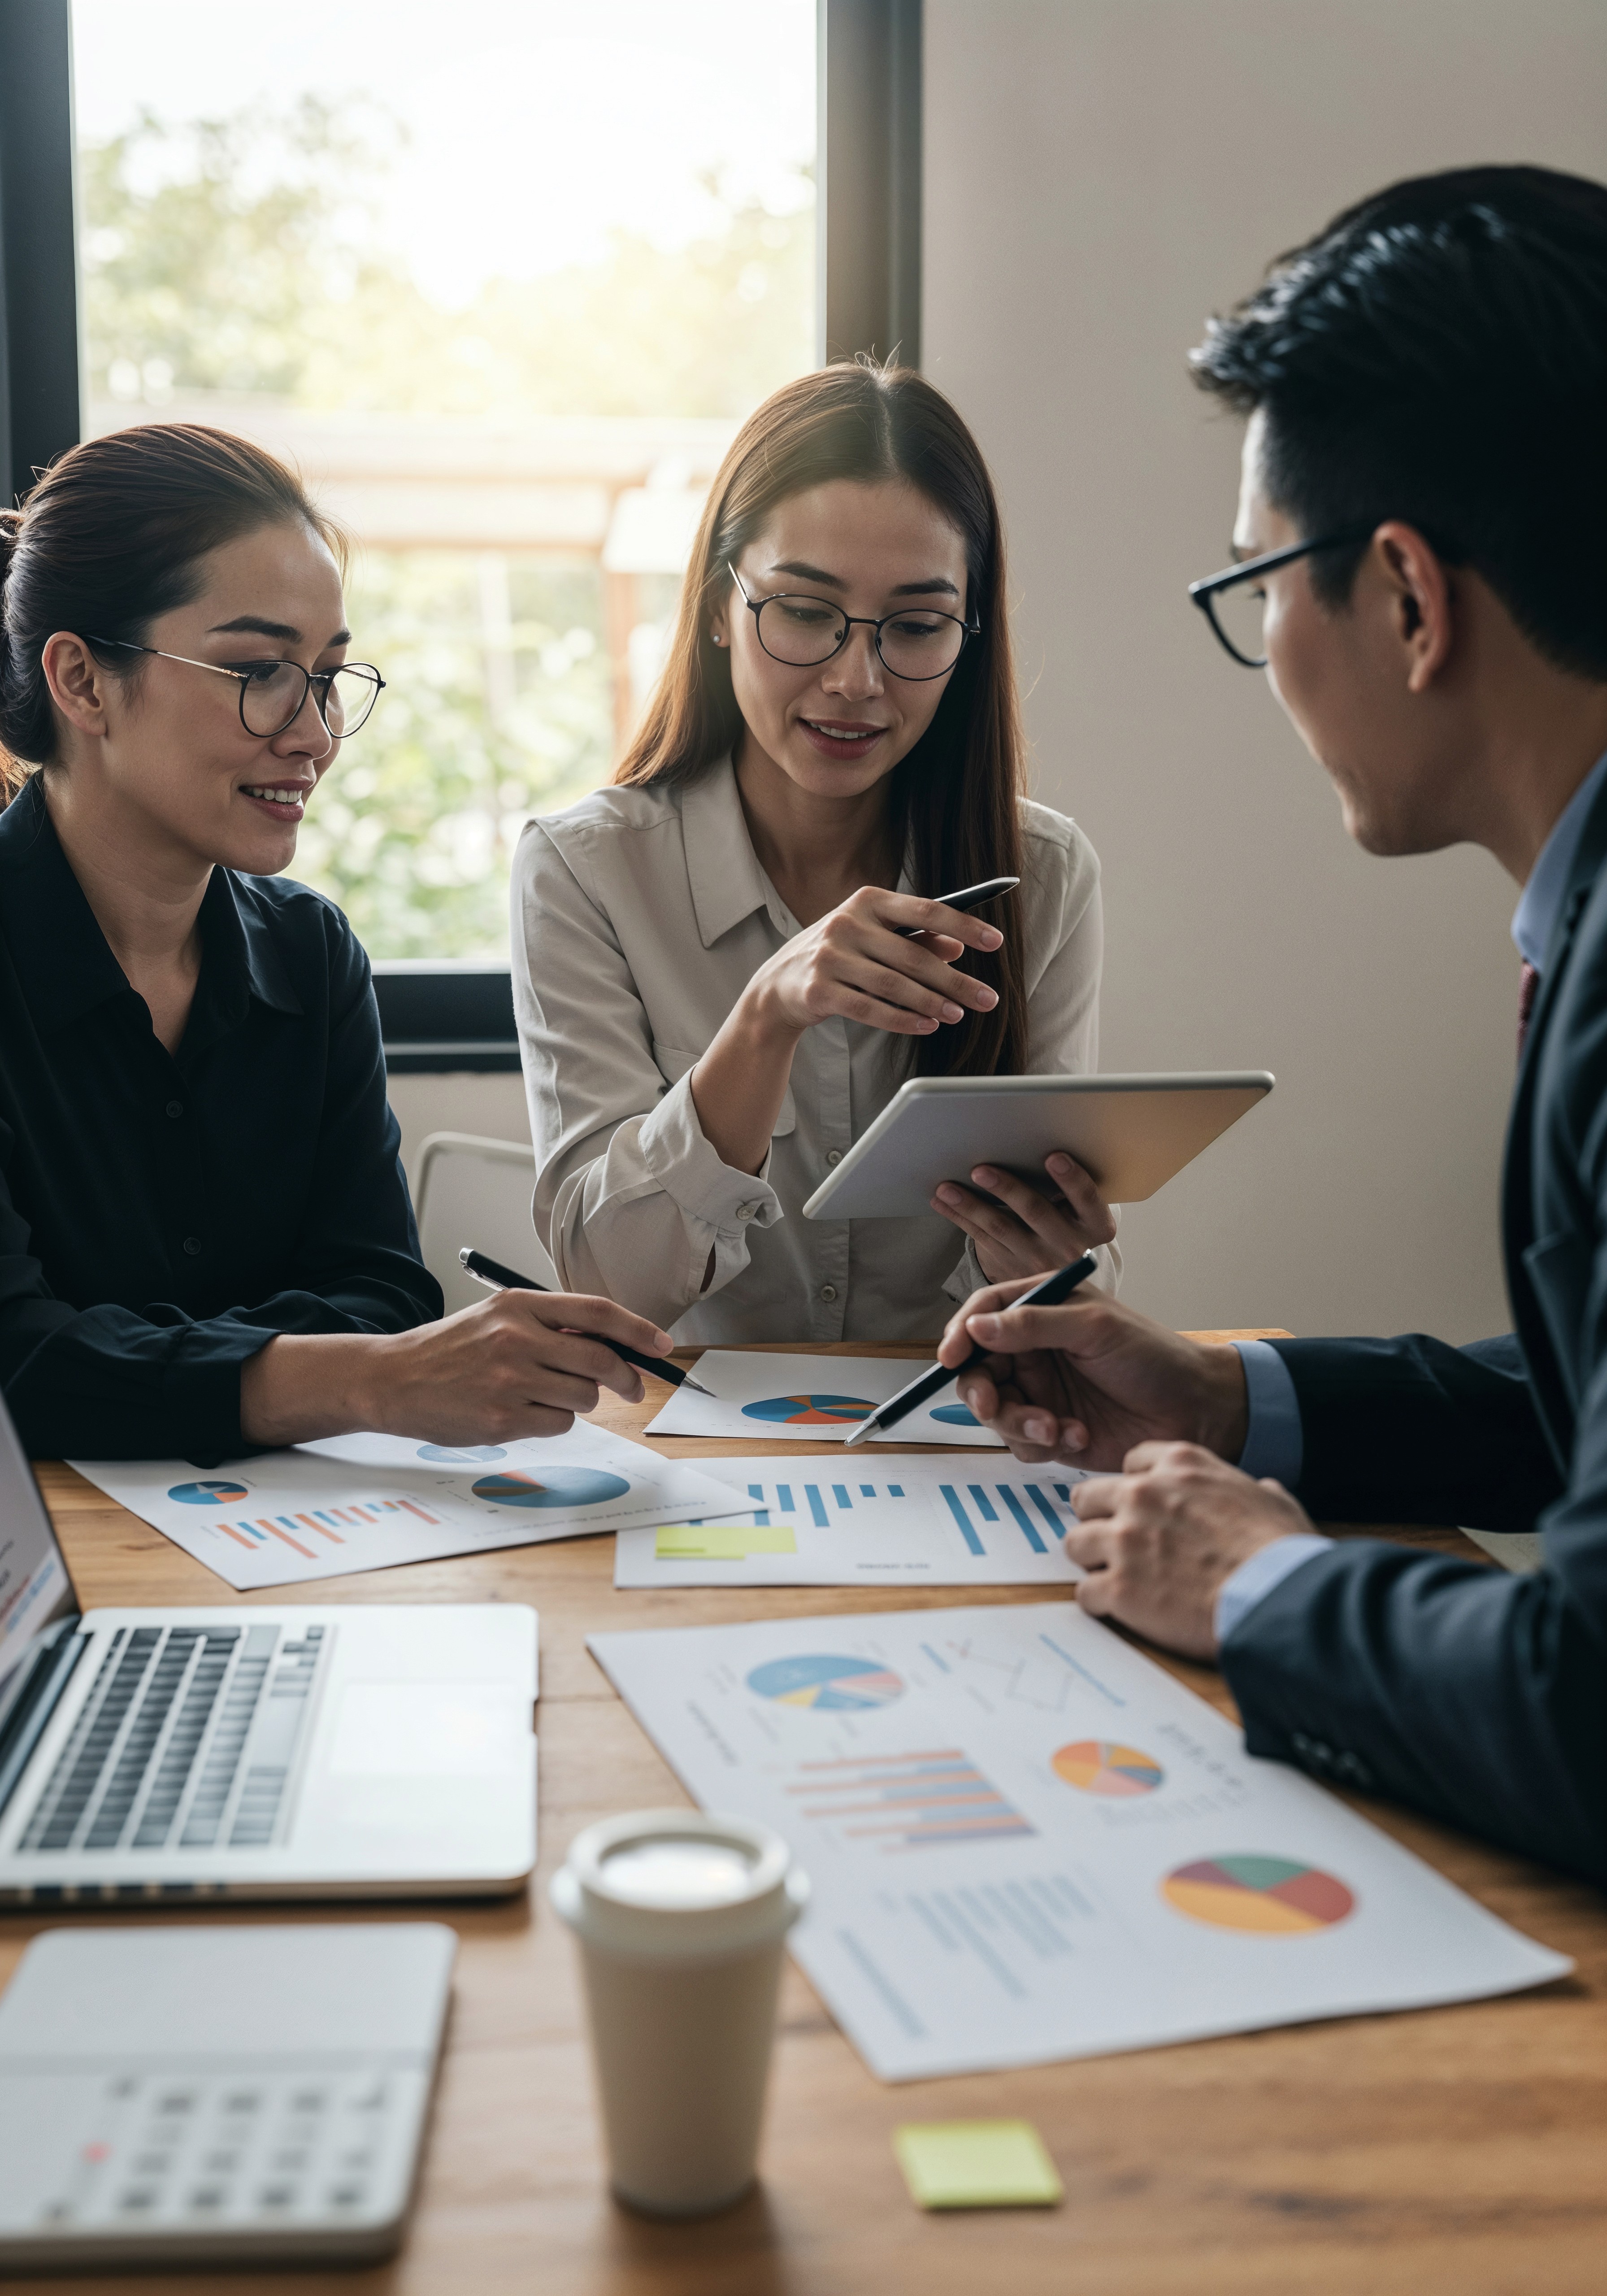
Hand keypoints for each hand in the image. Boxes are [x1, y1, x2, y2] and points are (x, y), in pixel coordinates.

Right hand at [241, 1291, 675, 1446]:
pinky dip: (554, 1422)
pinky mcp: (502, 1419)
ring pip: (583, 1397)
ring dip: (580, 1401)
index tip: (662, 1345)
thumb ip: (549, 1324)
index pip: (596, 1312)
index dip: (638, 1330)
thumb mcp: (497, 1317)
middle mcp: (517, 1338)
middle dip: (626, 1378)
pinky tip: (525, 1413)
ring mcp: (510, 1380)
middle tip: (630, 1388)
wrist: (394, 1379)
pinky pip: (558, 1425)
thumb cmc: (451, 1349)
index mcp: (519, 1305)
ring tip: (547, 1395)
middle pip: (601, 1360)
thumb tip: (611, 1343)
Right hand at [691, 886, 1008, 1174]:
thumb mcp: (875, 939)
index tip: (996, 942)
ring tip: (958, 1015)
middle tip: (987, 999)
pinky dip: (901, 1019)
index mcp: (867, 901)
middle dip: (955, 980)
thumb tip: (957, 947)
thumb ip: (915, 939)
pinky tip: (926, 1026)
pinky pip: (868, 1008)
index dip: (964, 925)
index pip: (925, 909)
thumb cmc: (838, 956)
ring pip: (893, 984)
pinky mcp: (817, 989)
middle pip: (914, 954)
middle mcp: (846, 922)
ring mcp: (828, 956)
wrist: (777, 986)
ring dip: (931, 1002)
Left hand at [931, 1152, 1115, 1281]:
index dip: (1071, 1178)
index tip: (1053, 1156)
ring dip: (971, 1205)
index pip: (1087, 1198)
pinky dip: (961, 1219)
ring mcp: (1040, 1260)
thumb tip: (1036, 1148)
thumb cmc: (1077, 1226)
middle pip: (1037, 1212)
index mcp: (1096, 1226)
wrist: (1070, 1281)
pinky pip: (983, 1240)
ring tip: (947, 1187)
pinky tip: (942, 1202)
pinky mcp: (1014, 1268)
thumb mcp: (1088, 1215)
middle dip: (1007, 1189)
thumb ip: (1072, 1192)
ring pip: (1001, 1228)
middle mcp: (1071, 1245)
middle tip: (981, 1170)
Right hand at [936, 1280, 1249, 1468]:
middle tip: (994, 1406)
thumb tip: (979, 1326)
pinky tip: (1078, 1435)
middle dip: (982, 1391)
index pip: (984, 1314)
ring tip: (1055, 1426)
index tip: (949, 1357)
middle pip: (979, 1368)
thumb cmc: (1155, 1358)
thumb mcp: (1095, 1328)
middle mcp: (1036, 1350)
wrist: (1197, 1412)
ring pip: (996, 1410)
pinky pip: (1021, 1441)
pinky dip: (1042, 1442)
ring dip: (1018, 1422)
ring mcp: (1043, 1391)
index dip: (960, 1334)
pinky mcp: (1053, 1429)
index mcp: (1044, 1310)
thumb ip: (1034, 1324)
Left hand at [1067, 1442, 1314, 1657]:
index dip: (1134, 1486)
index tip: (1140, 1507)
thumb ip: (1255, 1492)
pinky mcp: (1119, 1588)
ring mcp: (1126, 1541)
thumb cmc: (1281, 1552)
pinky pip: (1085, 1592)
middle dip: (1099, 1520)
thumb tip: (1263, 1490)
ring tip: (1113, 1579)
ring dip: (1092, 1561)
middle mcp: (1144, 1495)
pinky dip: (1099, 1602)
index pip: (1132, 1462)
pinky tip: (1118, 1610)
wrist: (1275, 1598)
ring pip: (1075, 1542)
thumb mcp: (1274, 1503)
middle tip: (1116, 1544)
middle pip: (1088, 1497)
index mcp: (1181, 1466)